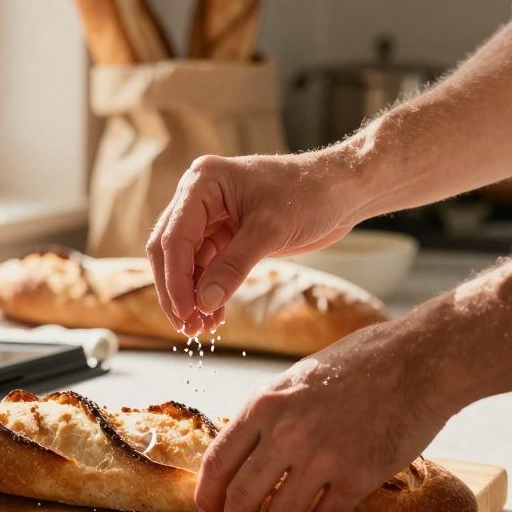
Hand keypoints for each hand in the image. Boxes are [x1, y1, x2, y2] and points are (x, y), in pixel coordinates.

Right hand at [146, 151, 361, 335]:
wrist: (341, 191)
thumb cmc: (310, 194)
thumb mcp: (270, 231)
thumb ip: (233, 266)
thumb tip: (203, 303)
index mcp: (202, 183)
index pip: (174, 237)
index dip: (176, 279)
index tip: (185, 312)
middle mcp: (199, 197)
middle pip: (170, 250)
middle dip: (177, 290)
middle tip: (187, 326)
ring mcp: (211, 216)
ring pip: (186, 262)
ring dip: (192, 295)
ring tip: (202, 328)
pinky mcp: (226, 234)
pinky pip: (207, 267)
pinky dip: (208, 291)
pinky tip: (215, 315)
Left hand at [195, 318, 458, 511]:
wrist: (418, 361)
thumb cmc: (358, 365)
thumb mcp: (295, 380)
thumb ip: (268, 415)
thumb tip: (244, 453)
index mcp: (264, 404)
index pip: (217, 462)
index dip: (207, 496)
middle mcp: (286, 432)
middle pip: (241, 497)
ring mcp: (322, 456)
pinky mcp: (358, 477)